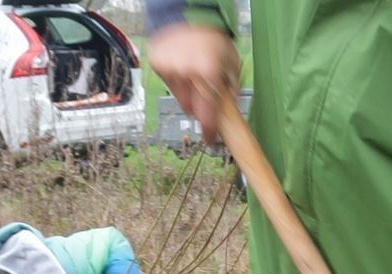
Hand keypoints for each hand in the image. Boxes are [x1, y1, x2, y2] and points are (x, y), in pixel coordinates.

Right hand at [149, 22, 241, 143]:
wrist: (190, 17)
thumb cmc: (214, 40)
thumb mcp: (232, 64)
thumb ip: (232, 90)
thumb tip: (230, 113)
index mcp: (208, 72)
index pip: (207, 113)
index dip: (209, 130)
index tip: (210, 140)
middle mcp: (186, 72)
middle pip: (191, 109)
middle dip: (199, 107)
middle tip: (204, 94)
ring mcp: (170, 68)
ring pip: (179, 99)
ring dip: (187, 94)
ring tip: (194, 76)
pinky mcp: (158, 65)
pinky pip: (170, 85)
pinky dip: (177, 81)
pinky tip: (183, 69)